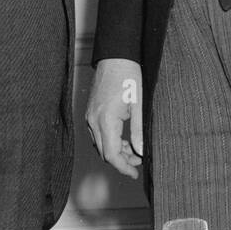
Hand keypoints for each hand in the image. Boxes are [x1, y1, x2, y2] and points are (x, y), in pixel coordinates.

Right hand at [85, 58, 143, 178]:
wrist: (115, 57)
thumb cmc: (128, 76)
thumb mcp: (139, 105)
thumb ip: (139, 131)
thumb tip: (140, 151)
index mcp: (105, 120)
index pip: (111, 155)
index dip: (123, 167)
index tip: (135, 172)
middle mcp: (93, 120)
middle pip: (104, 153)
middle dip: (121, 160)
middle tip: (138, 160)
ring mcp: (90, 116)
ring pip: (100, 145)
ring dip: (116, 151)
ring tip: (133, 149)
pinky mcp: (90, 112)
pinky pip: (98, 135)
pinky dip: (109, 141)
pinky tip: (123, 138)